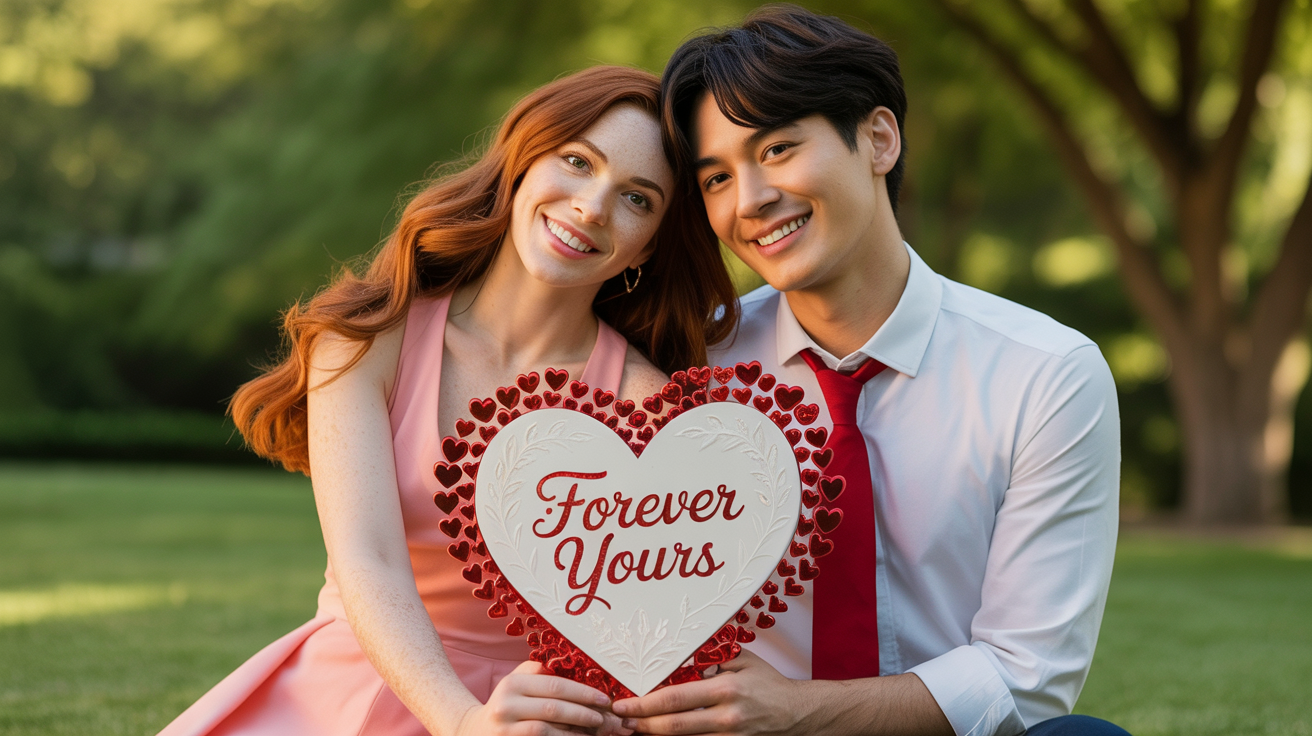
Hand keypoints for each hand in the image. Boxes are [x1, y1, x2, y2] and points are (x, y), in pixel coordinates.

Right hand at [456, 661, 633, 735]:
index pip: (554, 686)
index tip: (605, 699)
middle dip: (585, 713)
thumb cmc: (507, 704)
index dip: (583, 693)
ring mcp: (505, 729)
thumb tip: (579, 665)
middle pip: (554, 709)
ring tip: (596, 732)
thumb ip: (541, 673)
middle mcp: (506, 705)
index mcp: (513, 683)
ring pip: (547, 730)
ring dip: (576, 732)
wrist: (474, 732)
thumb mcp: (517, 683)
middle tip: (607, 718)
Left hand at [611, 649, 811, 734]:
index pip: (675, 698)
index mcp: (725, 689)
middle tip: (620, 722)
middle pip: (674, 726)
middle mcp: (726, 716)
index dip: (645, 703)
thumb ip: (710, 661)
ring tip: (634, 730)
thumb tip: (676, 661)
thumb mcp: (741, 661)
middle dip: (642, 725)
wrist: (796, 712)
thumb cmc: (767, 683)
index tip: (624, 703)